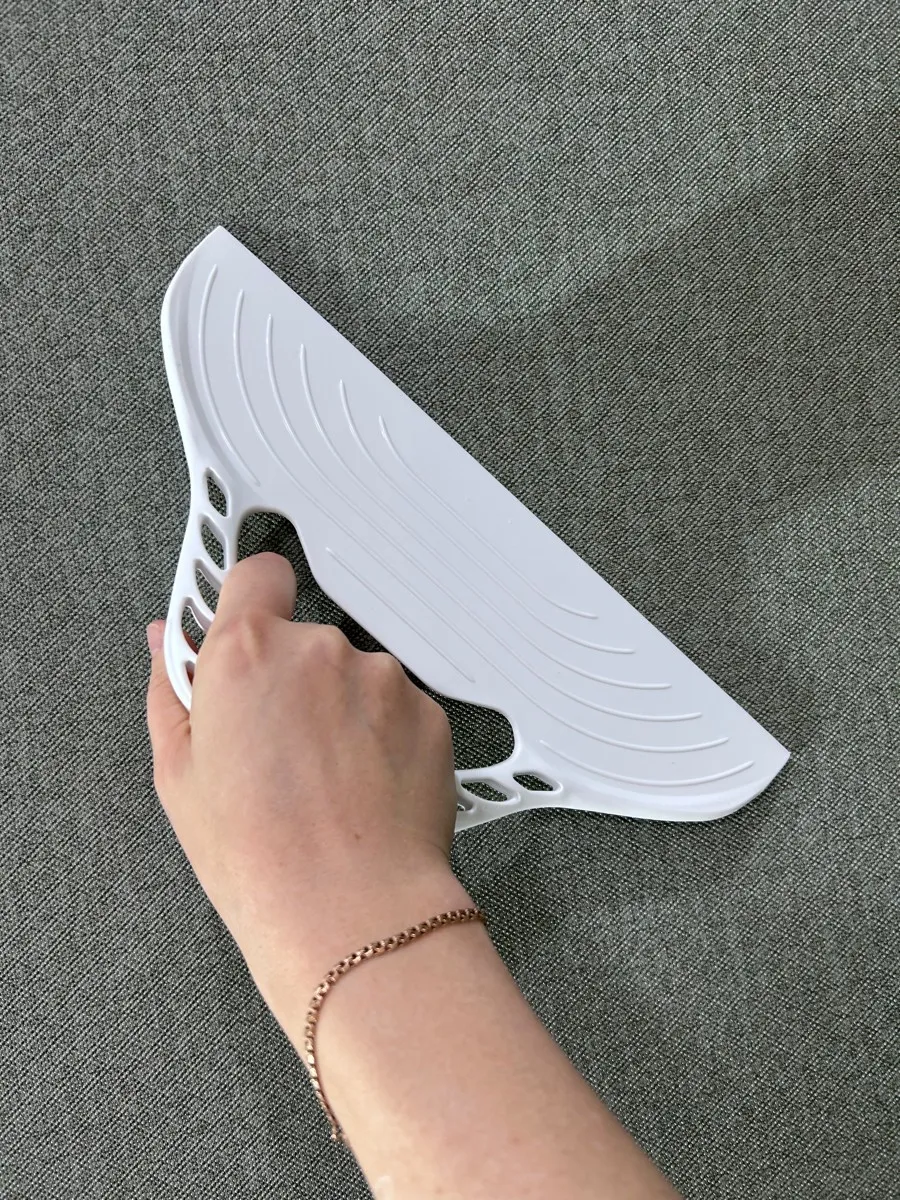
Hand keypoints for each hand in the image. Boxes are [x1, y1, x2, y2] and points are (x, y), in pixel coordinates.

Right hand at [146, 552, 469, 1021]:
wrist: (349, 908)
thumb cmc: (258, 853)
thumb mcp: (179, 772)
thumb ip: (172, 688)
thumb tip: (165, 641)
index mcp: (246, 652)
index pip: (256, 576)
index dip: (251, 601)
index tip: (247, 631)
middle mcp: (319, 649)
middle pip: (304, 640)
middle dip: (292, 679)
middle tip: (279, 749)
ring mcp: (381, 677)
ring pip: (354, 677)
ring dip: (342, 709)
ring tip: (326, 782)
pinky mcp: (428, 710)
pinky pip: (397, 708)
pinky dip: (384, 736)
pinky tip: (364, 789)